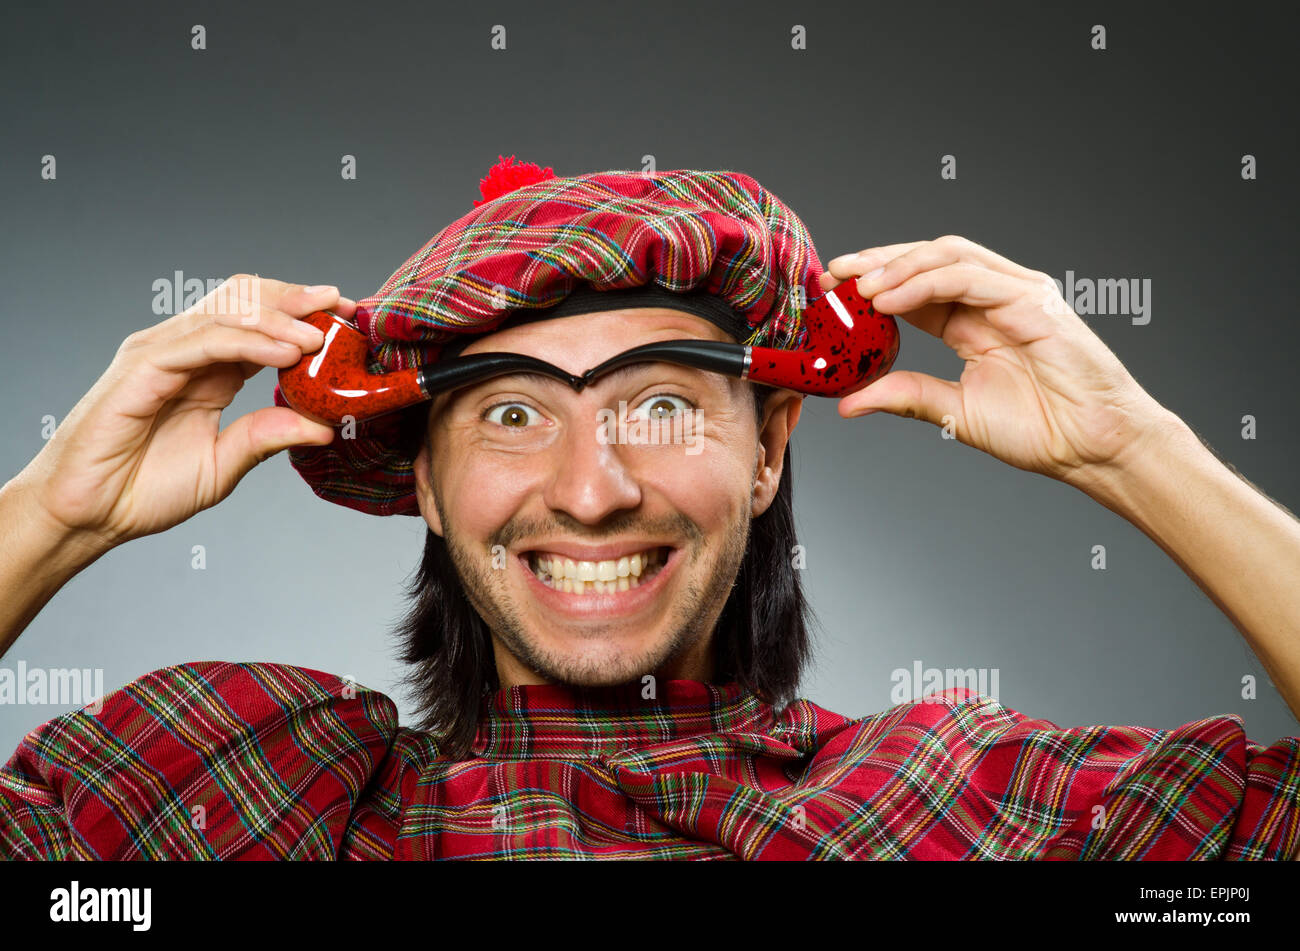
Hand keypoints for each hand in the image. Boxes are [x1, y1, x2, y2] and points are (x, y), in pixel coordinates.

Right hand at [13, 276, 348, 552]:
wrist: (89, 514)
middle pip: (245, 301)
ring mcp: (160, 353)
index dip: (302, 314)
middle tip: (343, 307)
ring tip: (320, 334)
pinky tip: (284, 352)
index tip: (348, 316)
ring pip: (227, 313)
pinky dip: (248, 341)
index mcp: (207, 369)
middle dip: (296, 299)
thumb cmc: (143, 489)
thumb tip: (325, 427)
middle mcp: (184, 351)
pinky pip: (203, 342)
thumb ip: (266, 438)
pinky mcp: (141, 366)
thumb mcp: (223, 465)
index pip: (259, 322)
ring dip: (279, 319)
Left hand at [820, 235, 1177, 485]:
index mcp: (972, 321)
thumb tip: (847, 402)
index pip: (915, 285)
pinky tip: (891, 299)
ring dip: (897, 267)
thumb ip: (904, 396)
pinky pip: (969, 278)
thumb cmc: (1041, 430)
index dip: (872, 282)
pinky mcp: (1033, 300)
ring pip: (947, 256)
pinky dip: (925, 282)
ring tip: (859, 288)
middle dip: (878, 262)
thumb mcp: (953, 412)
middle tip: (835, 275)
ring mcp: (1016, 294)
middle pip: (927, 258)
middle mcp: (993, 298)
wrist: (1093, 448)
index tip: (832, 291)